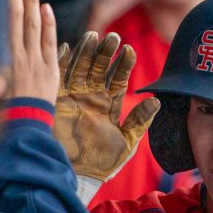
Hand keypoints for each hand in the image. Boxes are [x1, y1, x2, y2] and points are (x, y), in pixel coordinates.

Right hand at [6, 0, 59, 104]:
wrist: (24, 128)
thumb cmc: (8, 110)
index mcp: (4, 59)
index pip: (4, 24)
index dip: (5, 2)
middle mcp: (17, 56)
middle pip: (15, 19)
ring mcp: (33, 61)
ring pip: (31, 27)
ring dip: (31, 3)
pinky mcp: (48, 70)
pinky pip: (48, 42)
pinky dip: (48, 24)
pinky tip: (45, 8)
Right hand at [54, 31, 160, 181]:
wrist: (75, 176)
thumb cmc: (102, 163)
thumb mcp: (125, 142)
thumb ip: (139, 122)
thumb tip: (157, 101)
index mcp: (109, 104)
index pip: (119, 78)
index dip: (124, 63)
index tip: (129, 50)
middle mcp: (92, 96)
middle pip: (100, 67)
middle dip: (106, 52)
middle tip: (112, 37)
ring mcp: (73, 96)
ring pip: (80, 67)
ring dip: (85, 51)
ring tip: (93, 36)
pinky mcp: (55, 100)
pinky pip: (57, 77)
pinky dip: (60, 62)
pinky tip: (65, 47)